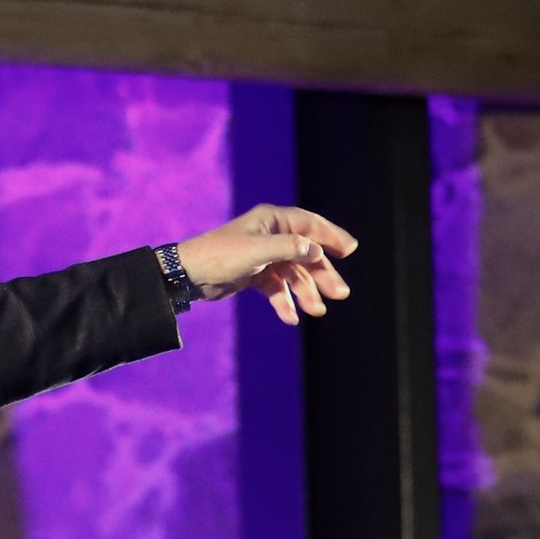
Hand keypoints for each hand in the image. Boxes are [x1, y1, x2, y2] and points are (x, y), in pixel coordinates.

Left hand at [175, 204, 358, 323]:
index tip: (350, 250)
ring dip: (306, 292)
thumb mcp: (257, 251)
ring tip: (318, 311)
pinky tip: (291, 318)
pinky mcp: (255, 275)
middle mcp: (271, 235)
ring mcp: (264, 256)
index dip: (331, 236)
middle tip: (340, 293)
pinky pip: (276, 288)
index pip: (310, 225)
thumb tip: (316, 250)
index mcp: (272, 220)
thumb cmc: (220, 255)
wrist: (189, 275)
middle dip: (322, 274)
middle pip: (305, 254)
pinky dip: (284, 302)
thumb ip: (289, 248)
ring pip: (293, 274)